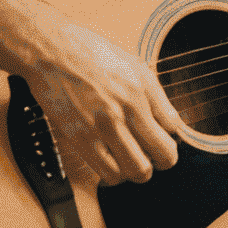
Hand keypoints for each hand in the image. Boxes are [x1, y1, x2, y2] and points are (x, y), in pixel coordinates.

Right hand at [0, 0, 185, 187]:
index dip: (170, 137)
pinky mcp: (80, 138)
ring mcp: (105, 126)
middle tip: (152, 158)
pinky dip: (113, 175)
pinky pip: (107, 172)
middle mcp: (129, 109)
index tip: (161, 139)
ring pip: (137, 171)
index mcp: (144, 89)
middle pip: (163, 156)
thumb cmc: (91, 55)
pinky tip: (110, 165)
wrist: (52, 51)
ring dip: (137, 172)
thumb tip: (171, 124)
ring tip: (130, 163)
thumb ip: (155, 96)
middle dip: (161, 161)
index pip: (174, 129)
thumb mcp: (134, 66)